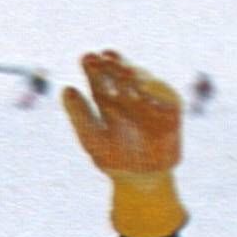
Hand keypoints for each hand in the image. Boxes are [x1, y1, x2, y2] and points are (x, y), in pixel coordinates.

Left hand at [61, 50, 181, 173]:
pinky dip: (155, 92)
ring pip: (143, 82)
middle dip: (114, 65)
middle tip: (104, 56)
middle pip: (122, 76)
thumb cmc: (114, 158)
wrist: (139, 180)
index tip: (86, 57)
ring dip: (133, 76)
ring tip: (122, 72)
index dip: (94, 68)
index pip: (100, 80)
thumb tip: (65, 89)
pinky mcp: (172, 111)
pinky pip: (165, 97)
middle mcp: (131, 96)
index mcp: (110, 101)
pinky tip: (142, 87)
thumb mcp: (91, 137)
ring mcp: (152, 101)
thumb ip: (79, 114)